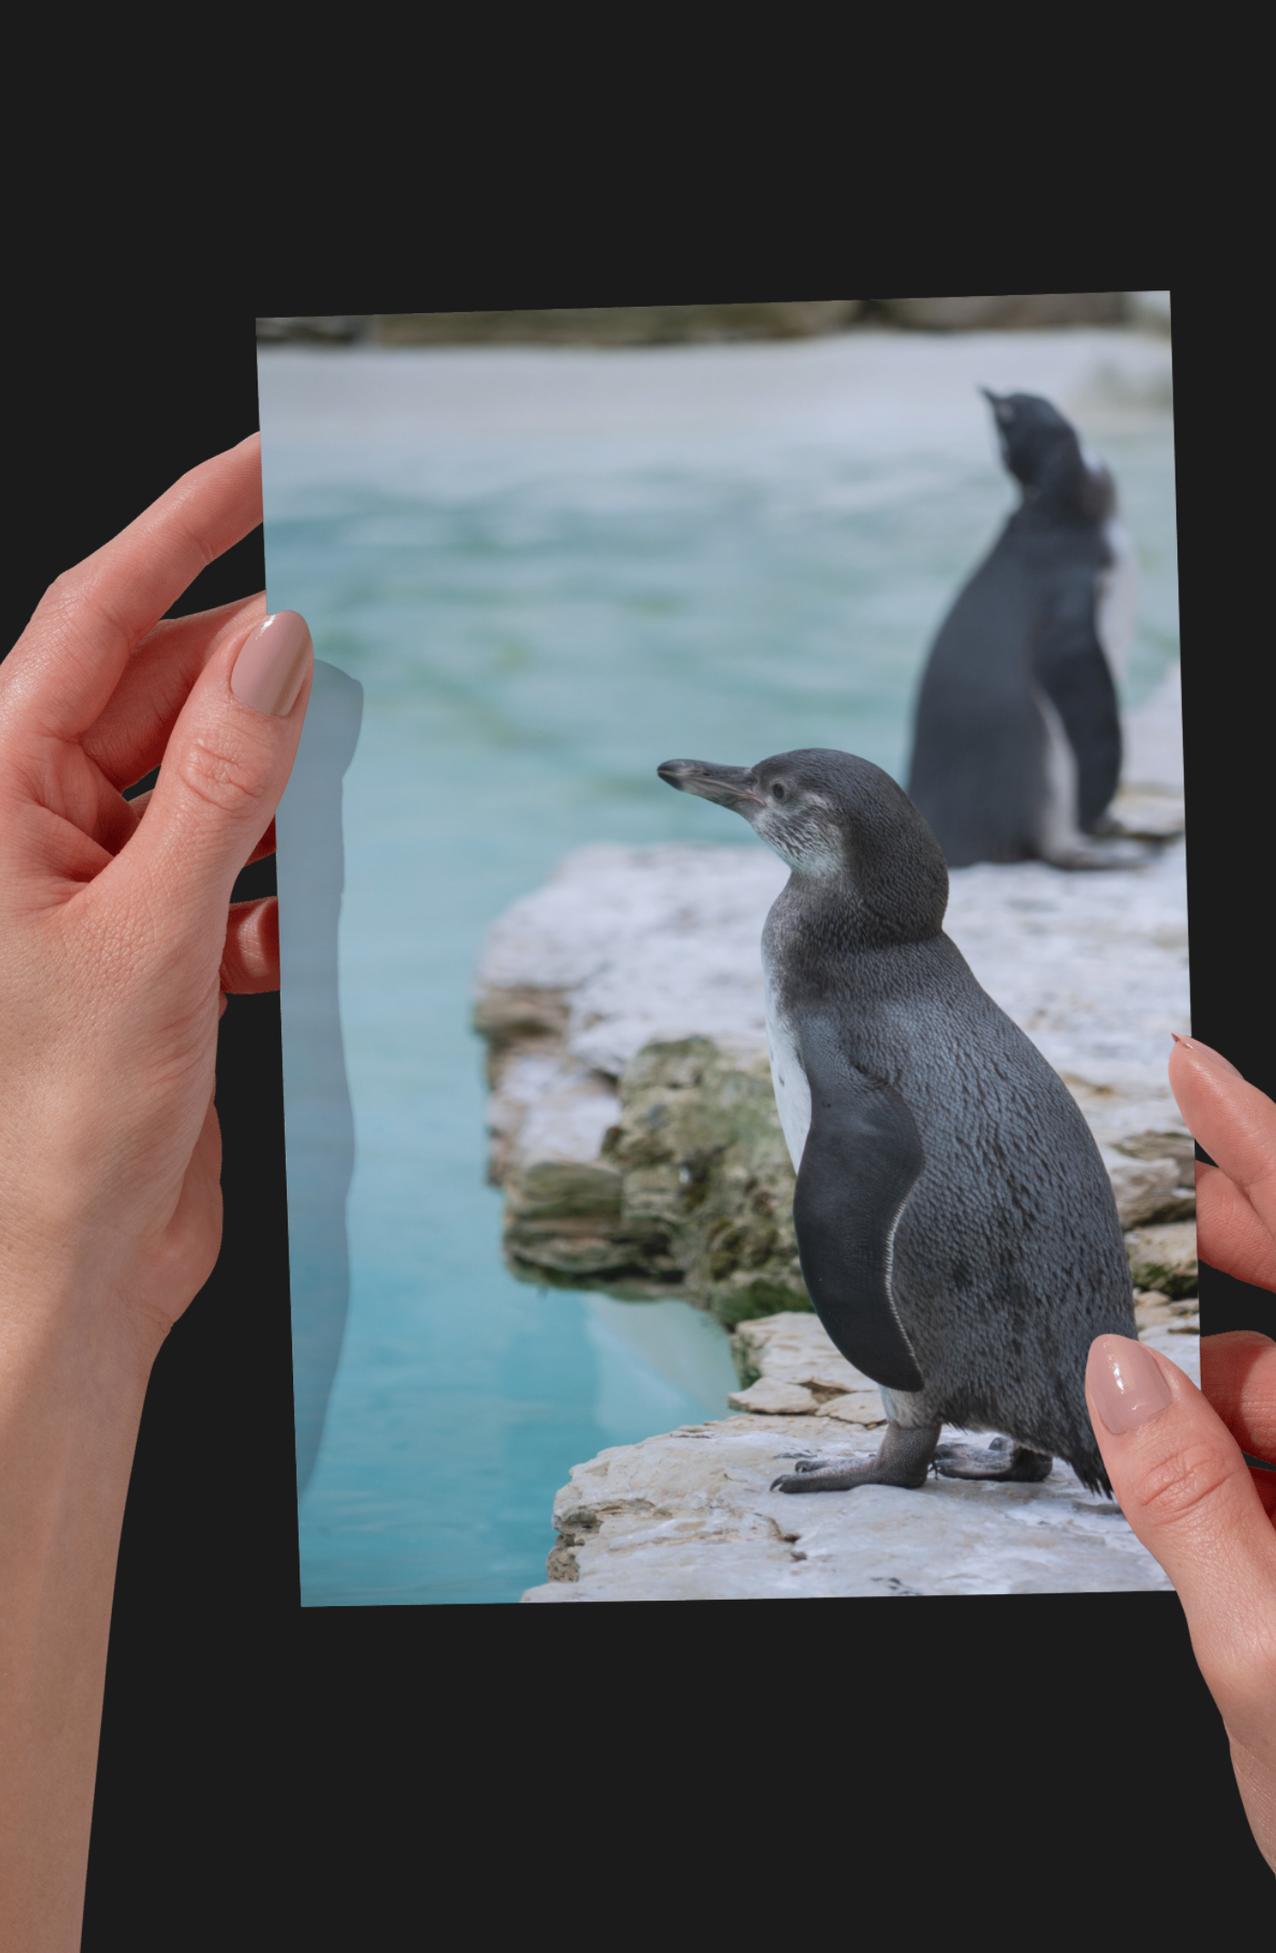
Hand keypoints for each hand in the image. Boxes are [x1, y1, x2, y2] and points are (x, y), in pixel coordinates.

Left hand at [0, 434, 309, 1359]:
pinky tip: (288, 922)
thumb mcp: (153, 931)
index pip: (93, 621)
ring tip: (337, 777)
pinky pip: (228, 865)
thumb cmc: (54, 1125)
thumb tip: (276, 645)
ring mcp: (92, 885)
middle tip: (349, 630)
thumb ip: (220, 781)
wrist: (64, 1270)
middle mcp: (33, 825)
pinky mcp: (149, 945)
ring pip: (202, 778)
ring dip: (270, 782)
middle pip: (153, 689)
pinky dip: (272, 882)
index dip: (183, 530)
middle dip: (248, 666)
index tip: (264, 465)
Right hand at [1086, 1037, 1275, 1952]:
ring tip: (1178, 1495)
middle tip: (1161, 1186)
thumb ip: (1184, 1491)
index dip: (1272, 1152)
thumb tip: (1119, 1363)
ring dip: (1219, 1411)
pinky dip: (1231, 1467)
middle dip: (1247, 1246)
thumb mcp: (1257, 1651)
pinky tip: (1196, 1522)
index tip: (1203, 1071)